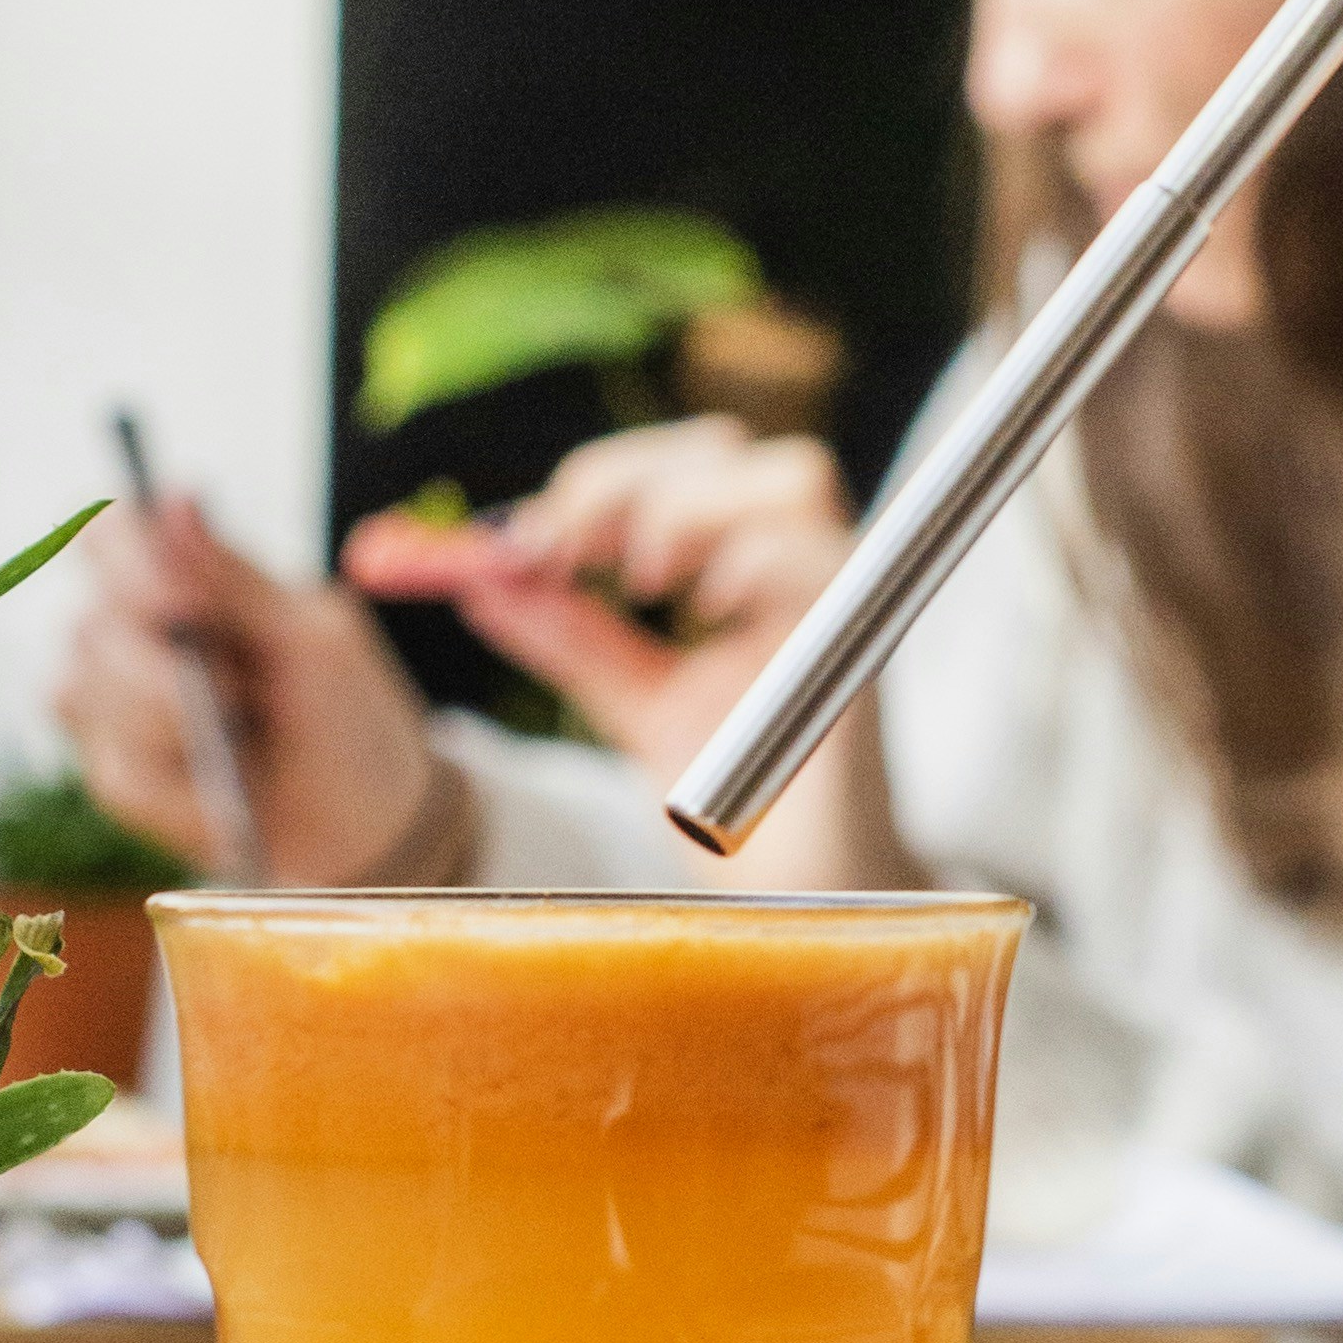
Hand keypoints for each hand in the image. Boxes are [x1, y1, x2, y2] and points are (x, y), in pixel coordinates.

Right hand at [58, 500, 441, 884]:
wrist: (366, 822)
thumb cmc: (349, 714)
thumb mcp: (313, 642)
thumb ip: (235, 579)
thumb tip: (177, 497)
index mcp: (188, 580)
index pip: (110, 533)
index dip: (125, 559)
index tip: (181, 603)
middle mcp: (134, 632)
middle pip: (89, 620)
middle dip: (160, 667)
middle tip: (241, 693)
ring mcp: (115, 704)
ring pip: (85, 695)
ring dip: (173, 725)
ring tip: (247, 740)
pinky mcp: (118, 773)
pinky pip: (118, 773)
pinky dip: (181, 788)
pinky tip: (225, 789)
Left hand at [342, 419, 912, 890]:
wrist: (798, 893)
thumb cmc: (740, 793)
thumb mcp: (633, 699)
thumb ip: (569, 635)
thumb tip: (479, 578)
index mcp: (754, 560)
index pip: (685, 465)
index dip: (597, 481)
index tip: (517, 539)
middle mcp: (806, 562)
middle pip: (729, 449)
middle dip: (627, 482)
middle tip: (562, 551)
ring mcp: (844, 597)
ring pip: (790, 478)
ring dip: (691, 510)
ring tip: (642, 583)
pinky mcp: (862, 644)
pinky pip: (820, 557)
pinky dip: (753, 561)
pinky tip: (708, 609)